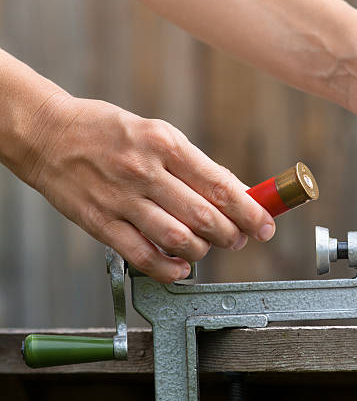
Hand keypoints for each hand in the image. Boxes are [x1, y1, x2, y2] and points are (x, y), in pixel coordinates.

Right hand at [21, 96, 274, 282]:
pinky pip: (141, 255)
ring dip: (204, 250)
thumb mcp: (158, 134)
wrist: (47, 134)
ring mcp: (121, 199)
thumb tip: (235, 192)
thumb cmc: (108, 132)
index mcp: (166, 144)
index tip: (266, 224)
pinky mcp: (100, 222)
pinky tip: (181, 267)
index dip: (250, 210)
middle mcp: (145, 171)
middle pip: (204, 215)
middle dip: (232, 234)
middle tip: (240, 238)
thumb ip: (195, 166)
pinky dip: (168, 268)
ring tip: (209, 248)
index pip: (220, 185)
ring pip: (178, 238)